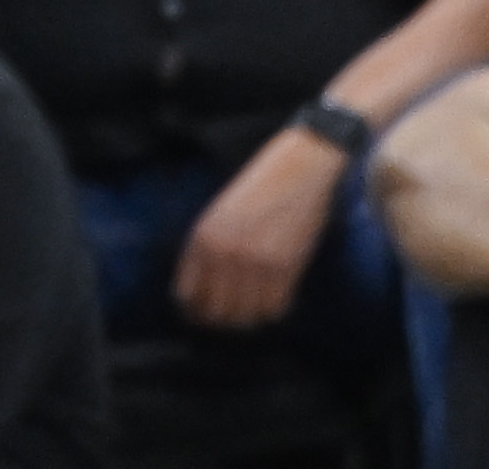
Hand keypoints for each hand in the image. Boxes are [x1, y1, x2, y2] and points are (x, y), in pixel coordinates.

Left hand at [174, 129, 339, 328]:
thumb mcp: (220, 213)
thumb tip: (202, 288)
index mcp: (203, 237)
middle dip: (219, 320)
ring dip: (247, 319)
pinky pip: (275, 309)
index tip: (200, 315)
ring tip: (249, 312)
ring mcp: (257, 263)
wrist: (300, 168)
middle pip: (216, 312)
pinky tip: (270, 301)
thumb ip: (209, 247)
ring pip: (246, 316)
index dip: (193, 310)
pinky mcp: (287, 268)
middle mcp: (226, 254)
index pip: (188, 294)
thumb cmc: (259, 187)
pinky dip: (272, 311)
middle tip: (227, 319)